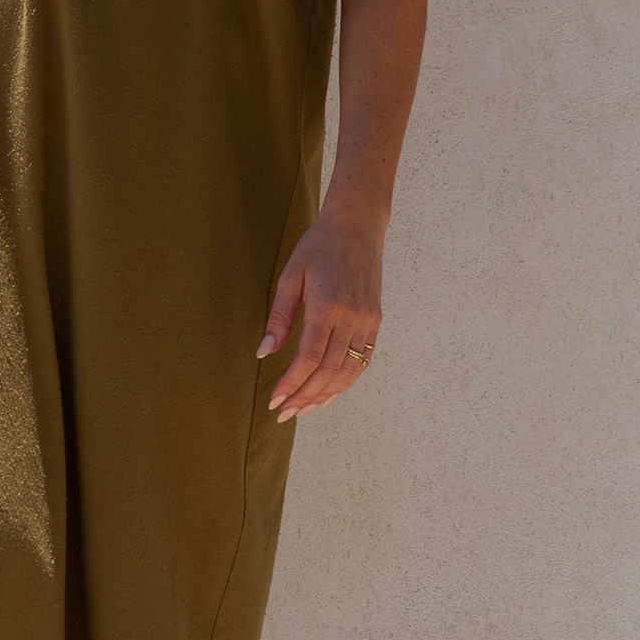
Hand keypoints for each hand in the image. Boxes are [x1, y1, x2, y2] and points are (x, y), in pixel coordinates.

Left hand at [258, 210, 383, 422]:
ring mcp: (367, 321)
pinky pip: (362, 360)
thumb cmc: (318, 247)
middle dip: (305, 396)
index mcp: (327, 307)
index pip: (308, 358)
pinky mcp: (375, 321)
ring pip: (348, 371)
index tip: (274, 398)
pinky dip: (345, 381)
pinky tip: (329, 392)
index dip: (291, 383)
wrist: (357, 226)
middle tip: (284, 413)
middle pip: (328, 371)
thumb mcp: (291, 276)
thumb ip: (279, 317)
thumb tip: (263, 352)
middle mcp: (351, 318)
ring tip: (303, 409)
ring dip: (325, 394)